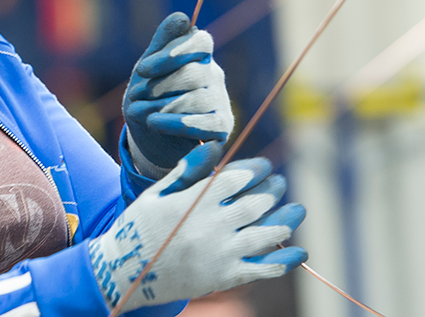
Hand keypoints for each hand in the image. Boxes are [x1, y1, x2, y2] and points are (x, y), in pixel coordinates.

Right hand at [88, 146, 306, 311]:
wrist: (124, 272)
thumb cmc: (140, 227)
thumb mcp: (157, 193)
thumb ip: (188, 170)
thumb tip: (215, 146)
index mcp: (195, 202)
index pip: (236, 179)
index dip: (256, 170)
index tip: (265, 166)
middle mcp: (211, 226)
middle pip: (255, 204)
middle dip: (273, 191)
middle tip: (280, 185)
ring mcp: (219, 254)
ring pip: (264, 235)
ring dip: (285, 222)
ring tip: (297, 211)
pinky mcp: (223, 278)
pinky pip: (261, 269)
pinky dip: (284, 262)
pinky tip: (300, 253)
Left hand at [124, 12, 233, 179]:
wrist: (150, 137)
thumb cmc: (149, 97)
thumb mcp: (148, 70)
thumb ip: (162, 42)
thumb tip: (181, 17)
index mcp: (199, 55)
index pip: (200, 42)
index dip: (172, 53)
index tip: (142, 69)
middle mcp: (214, 75)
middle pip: (194, 73)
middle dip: (161, 86)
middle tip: (138, 96)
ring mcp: (221, 101)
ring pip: (197, 99)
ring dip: (162, 108)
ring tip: (140, 113)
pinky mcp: (222, 126)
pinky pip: (206, 124)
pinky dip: (178, 125)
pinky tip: (154, 124)